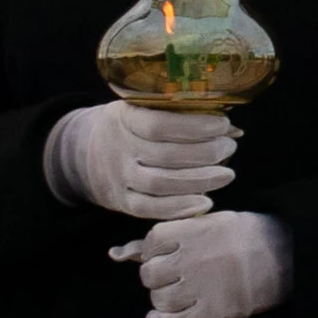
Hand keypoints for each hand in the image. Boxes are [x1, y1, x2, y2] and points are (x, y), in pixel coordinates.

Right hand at [47, 102, 236, 221]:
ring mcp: (118, 178)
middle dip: (206, 153)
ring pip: (159, 184)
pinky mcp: (121, 201)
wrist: (83, 153)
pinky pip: (149, 208)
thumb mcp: (147, 109)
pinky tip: (206, 202)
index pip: (159, 124)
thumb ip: (184, 116)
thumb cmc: (132, 126)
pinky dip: (178, 208)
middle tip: (230, 147)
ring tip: (226, 174)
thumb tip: (234, 130)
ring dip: (199, 181)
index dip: (194, 127)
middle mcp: (119, 149)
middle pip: (165, 156)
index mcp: (125, 118)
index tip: (223, 125)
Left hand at [114, 210, 288, 317]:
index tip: (170, 252)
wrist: (289, 257)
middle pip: (151, 274)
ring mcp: (205, 286)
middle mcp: (197, 257)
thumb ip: (164, 237)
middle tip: (176, 274)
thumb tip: (116, 253)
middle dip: (158, 277)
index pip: (152, 242)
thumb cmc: (246, 236)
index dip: (155, 250)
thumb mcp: (210, 223)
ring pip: (159, 300)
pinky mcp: (213, 311)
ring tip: (182, 293)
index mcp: (198, 230)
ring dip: (164, 300)